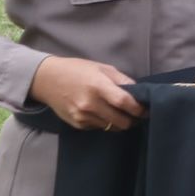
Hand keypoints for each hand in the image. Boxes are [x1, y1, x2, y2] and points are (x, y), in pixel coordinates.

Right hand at [28, 56, 143, 131]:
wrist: (47, 80)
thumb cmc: (78, 70)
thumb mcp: (102, 68)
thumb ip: (122, 80)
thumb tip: (139, 92)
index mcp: (98, 86)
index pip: (124, 102)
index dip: (139, 109)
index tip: (146, 109)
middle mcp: (90, 104)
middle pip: (121, 121)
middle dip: (133, 120)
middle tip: (138, 115)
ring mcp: (82, 116)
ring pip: (111, 127)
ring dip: (120, 123)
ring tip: (124, 114)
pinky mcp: (77, 124)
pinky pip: (98, 127)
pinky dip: (106, 123)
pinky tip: (105, 114)